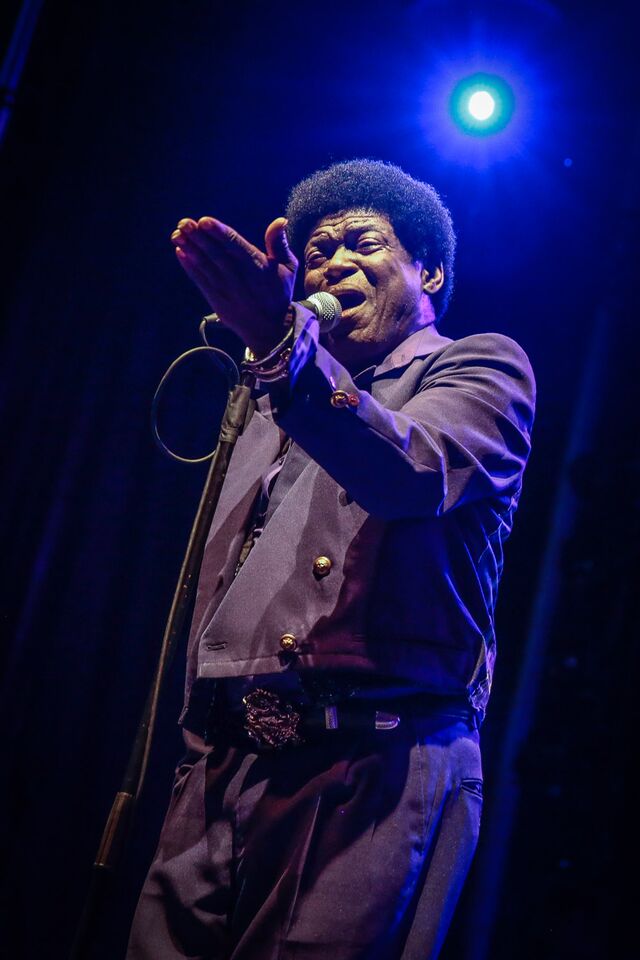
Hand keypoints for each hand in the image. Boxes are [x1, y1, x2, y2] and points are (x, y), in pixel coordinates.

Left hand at [170, 215, 297, 355]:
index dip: (219, 233)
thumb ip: (280, 244)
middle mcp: (239, 277)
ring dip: (190, 249)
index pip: (235, 246)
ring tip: (177, 234)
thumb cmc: (278, 294)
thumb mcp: (288, 268)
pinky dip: (189, 267)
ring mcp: (225, 290)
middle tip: (184, 223)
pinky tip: (180, 252)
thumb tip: (280, 220)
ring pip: (205, 266)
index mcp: (257, 267)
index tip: (204, 221)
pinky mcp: (216, 300)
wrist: (270, 329)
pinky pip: (200, 281)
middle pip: (215, 254)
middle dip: (198, 238)